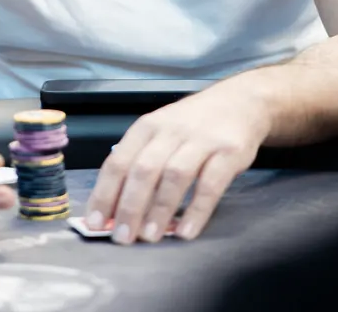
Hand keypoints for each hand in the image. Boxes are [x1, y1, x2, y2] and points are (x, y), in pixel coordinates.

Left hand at [84, 85, 267, 243]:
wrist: (241, 101)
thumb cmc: (193, 124)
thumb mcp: (161, 132)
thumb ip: (140, 163)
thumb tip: (116, 208)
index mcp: (147, 128)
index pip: (118, 161)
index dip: (105, 193)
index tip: (96, 222)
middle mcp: (171, 131)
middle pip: (144, 169)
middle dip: (130, 206)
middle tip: (122, 236)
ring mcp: (201, 140)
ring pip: (174, 175)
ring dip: (159, 209)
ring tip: (150, 236)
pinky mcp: (229, 152)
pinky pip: (210, 184)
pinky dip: (196, 210)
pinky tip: (186, 231)